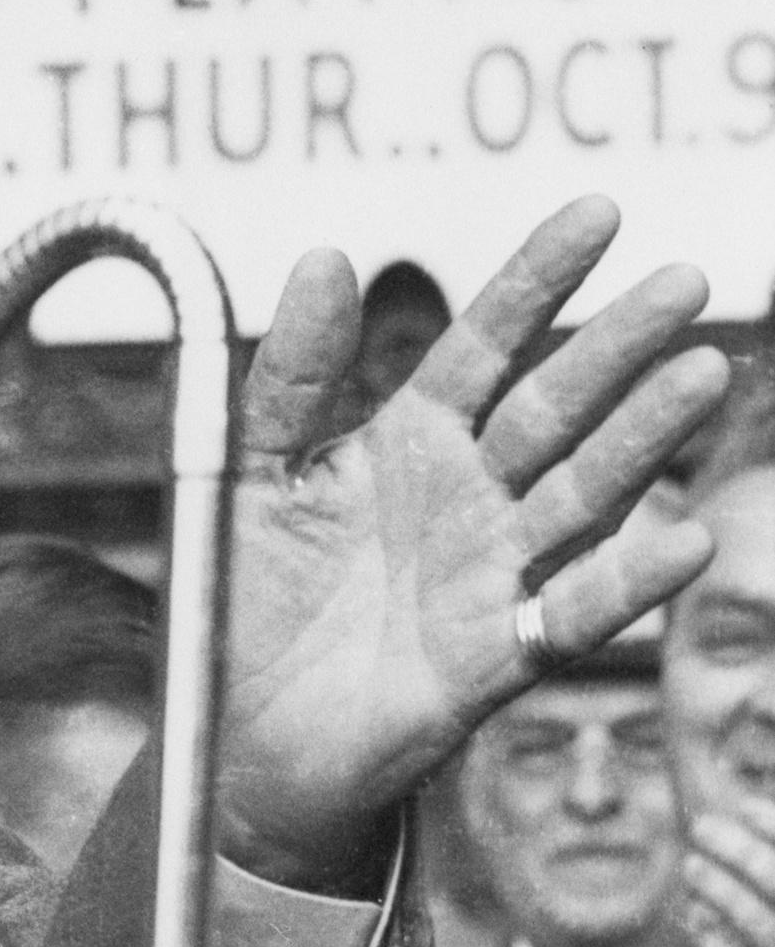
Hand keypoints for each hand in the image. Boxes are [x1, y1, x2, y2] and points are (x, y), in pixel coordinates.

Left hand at [214, 197, 722, 888]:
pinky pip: (568, 615)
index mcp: (410, 442)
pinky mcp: (493, 659)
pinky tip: (684, 542)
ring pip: (582, 495)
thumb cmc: (251, 596)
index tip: (598, 213)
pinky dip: (625, 585)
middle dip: (616, 345)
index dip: (537, 281)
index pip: (485, 346)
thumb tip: (326, 257)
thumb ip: (289, 374)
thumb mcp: (247, 470)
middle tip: (684, 279)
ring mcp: (491, 574)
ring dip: (643, 438)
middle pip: (553, 408)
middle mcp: (467, 498)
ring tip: (706, 371)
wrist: (242, 733)